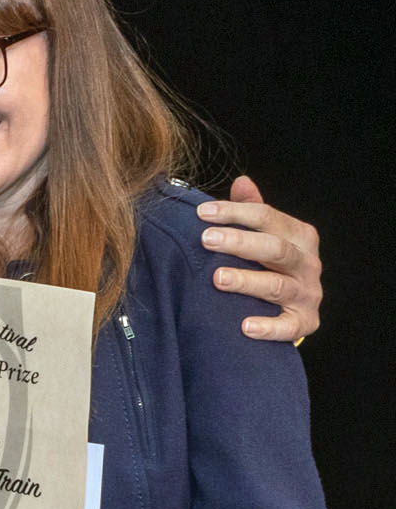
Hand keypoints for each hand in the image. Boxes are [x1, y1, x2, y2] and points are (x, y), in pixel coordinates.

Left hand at [198, 176, 321, 340]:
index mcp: (299, 235)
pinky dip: (269, 327)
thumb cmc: (269, 260)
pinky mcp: (305, 322)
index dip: (235, 212)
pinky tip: (245, 326)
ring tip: (217, 278)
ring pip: (278, 286)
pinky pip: (288, 327)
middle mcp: (307, 263)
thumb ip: (252, 208)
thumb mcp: (265, 233)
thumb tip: (241, 181)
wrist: (293, 304)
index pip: (268, 217)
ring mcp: (308, 293)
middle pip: (275, 248)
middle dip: (240, 242)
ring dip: (247, 281)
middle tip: (206, 239)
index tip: (201, 212)